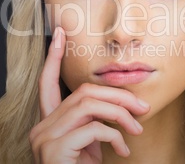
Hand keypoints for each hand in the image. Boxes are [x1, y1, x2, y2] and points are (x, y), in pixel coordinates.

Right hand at [29, 27, 149, 162]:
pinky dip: (114, 136)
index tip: (60, 34)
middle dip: (117, 96)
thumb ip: (96, 122)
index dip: (52, 57)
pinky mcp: (54, 150)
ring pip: (88, 105)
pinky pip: (92, 129)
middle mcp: (41, 126)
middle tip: (143, 108)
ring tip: (138, 127)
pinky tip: (123, 149)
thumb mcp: (90, 144)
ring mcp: (44, 138)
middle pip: (83, 93)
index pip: (46, 82)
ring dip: (120, 113)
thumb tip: (123, 108)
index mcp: (48, 122)